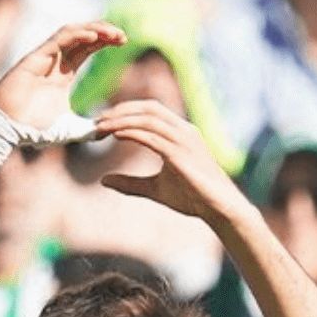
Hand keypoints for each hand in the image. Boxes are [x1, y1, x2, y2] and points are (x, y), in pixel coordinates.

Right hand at [0, 21, 125, 128]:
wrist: (8, 129)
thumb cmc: (33, 128)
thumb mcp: (70, 129)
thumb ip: (89, 129)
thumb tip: (109, 132)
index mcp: (64, 73)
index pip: (87, 48)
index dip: (105, 42)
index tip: (124, 41)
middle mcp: (56, 61)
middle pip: (83, 36)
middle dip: (104, 32)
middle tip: (123, 35)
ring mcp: (45, 57)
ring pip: (72, 32)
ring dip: (93, 29)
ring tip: (112, 32)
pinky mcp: (35, 57)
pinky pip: (58, 39)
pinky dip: (76, 35)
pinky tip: (93, 36)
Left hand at [92, 100, 245, 224]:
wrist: (218, 209)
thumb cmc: (192, 198)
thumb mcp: (154, 189)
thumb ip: (130, 183)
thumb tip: (103, 181)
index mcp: (180, 134)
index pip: (150, 111)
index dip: (125, 111)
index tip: (103, 121)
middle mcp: (183, 131)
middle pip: (148, 108)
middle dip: (121, 110)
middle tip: (97, 120)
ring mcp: (184, 140)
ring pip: (148, 119)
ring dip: (122, 120)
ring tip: (101, 127)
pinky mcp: (180, 153)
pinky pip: (152, 136)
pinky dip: (132, 132)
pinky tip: (116, 134)